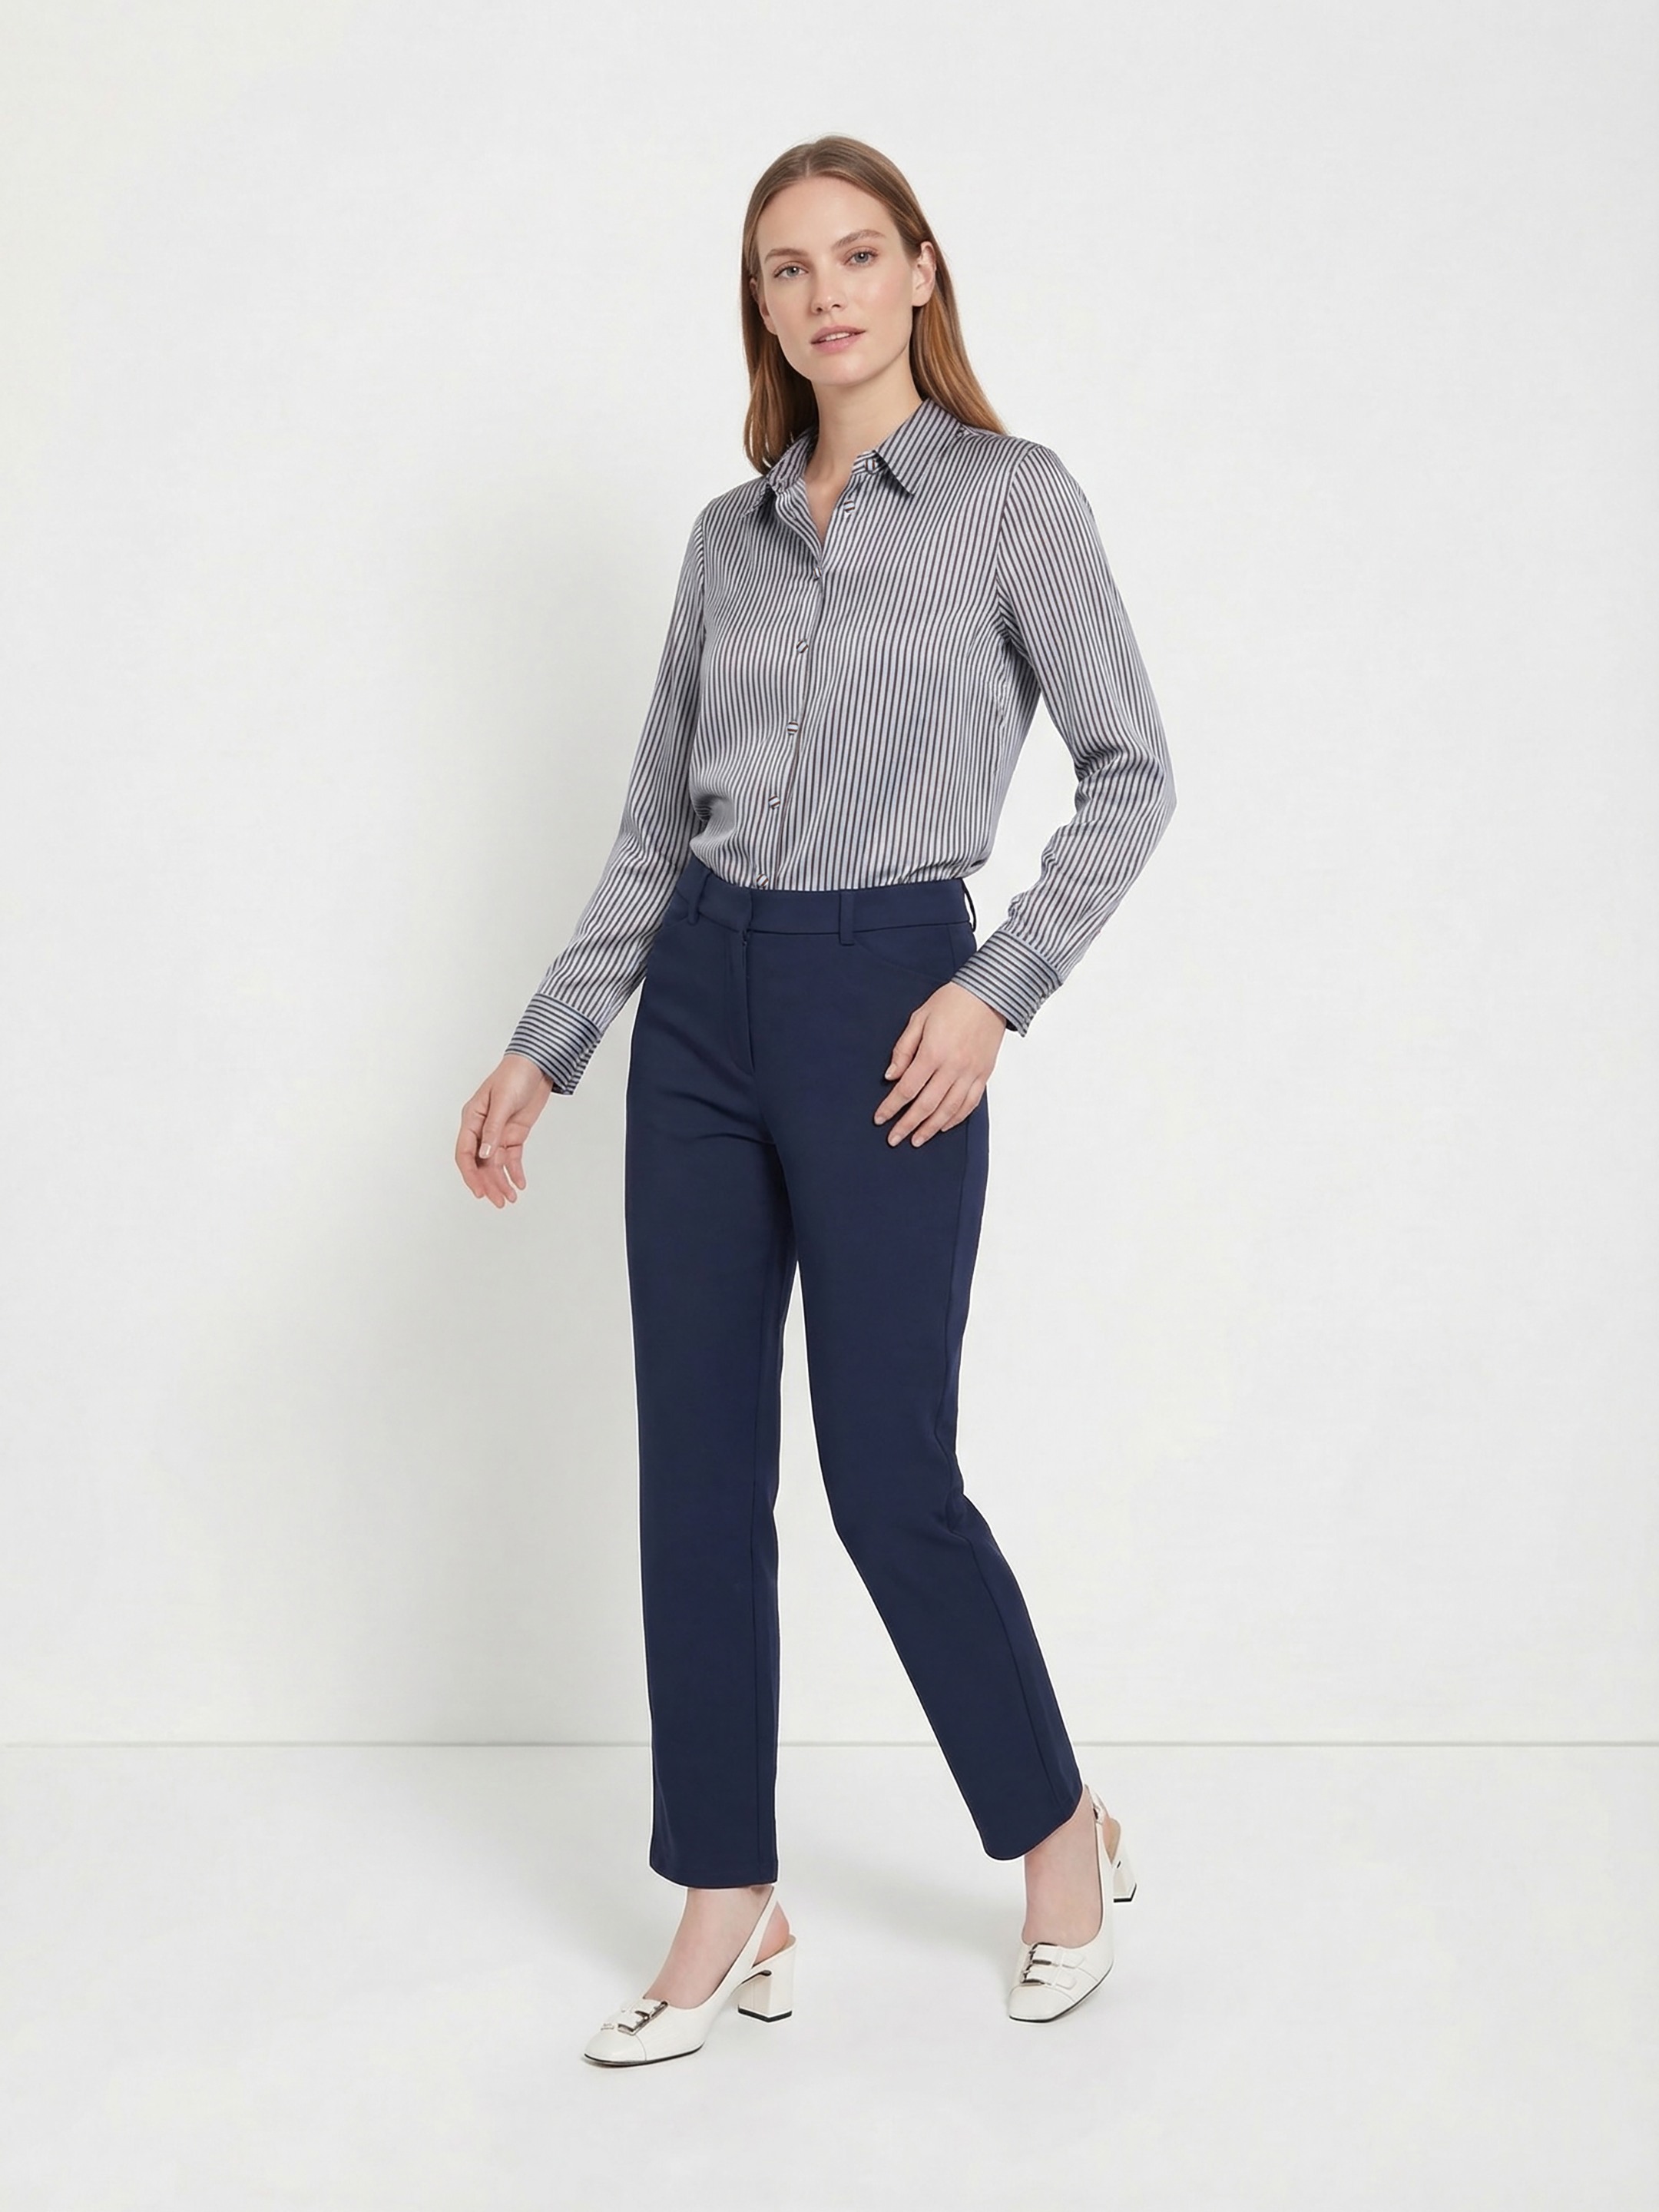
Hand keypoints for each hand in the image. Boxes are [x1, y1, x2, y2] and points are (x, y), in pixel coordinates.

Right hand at [456, 1053, 555, 1206]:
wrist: (537, 1065)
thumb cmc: (514, 1075)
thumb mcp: (503, 1102)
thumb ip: (493, 1129)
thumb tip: (484, 1154)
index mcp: (471, 1119)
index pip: (464, 1152)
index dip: (470, 1174)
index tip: (479, 1191)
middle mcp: (482, 1129)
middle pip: (480, 1163)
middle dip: (488, 1183)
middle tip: (500, 1202)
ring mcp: (498, 1132)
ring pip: (495, 1164)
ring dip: (501, 1181)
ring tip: (510, 1198)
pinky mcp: (514, 1134)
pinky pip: (512, 1157)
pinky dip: (515, 1171)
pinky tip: (520, 1184)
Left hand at [874, 982, 1006, 1146]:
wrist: (990, 994)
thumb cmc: (952, 1002)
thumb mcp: (919, 1018)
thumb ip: (904, 1049)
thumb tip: (891, 1076)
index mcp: (933, 1052)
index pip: (907, 1088)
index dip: (891, 1106)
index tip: (880, 1119)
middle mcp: (953, 1067)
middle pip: (926, 1105)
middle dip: (907, 1125)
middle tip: (894, 1139)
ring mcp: (971, 1073)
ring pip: (949, 1110)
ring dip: (930, 1128)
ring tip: (917, 1140)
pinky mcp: (984, 1074)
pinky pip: (970, 1104)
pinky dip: (955, 1118)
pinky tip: (943, 1126)